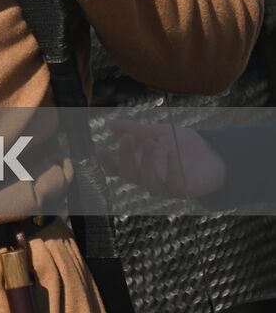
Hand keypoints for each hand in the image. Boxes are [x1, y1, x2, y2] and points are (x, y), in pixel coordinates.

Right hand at [101, 119, 226, 198]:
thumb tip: (110, 124)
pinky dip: (171, 170)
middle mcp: (147, 177)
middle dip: (124, 157)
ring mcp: (165, 186)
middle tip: (127, 137)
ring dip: (146, 163)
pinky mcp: (183, 190)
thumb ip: (135, 130)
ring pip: (148, 183)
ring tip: (150, 142)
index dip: (107, 161)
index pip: (116, 167)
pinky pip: (173, 185)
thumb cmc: (181, 144)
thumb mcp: (156, 132)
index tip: (101, 148)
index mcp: (138, 164)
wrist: (213, 153)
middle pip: (129, 175)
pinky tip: (170, 153)